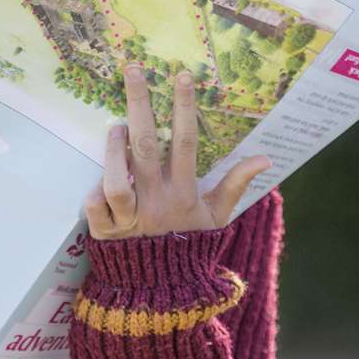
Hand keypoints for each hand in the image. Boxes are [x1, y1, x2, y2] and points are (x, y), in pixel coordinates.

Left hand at [84, 64, 271, 239]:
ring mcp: (129, 217)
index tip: (181, 75)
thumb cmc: (189, 246)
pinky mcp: (106, 232)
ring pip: (114, 180)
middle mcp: (155, 201)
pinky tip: (97, 180)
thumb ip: (235, 185)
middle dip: (138, 104)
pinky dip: (94, 193)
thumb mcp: (216, 217)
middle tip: (132, 69)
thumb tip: (265, 157)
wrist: (163, 289)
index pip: (186, 143)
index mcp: (184, 194)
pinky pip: (95, 206)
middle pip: (145, 147)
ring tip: (116, 127)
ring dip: (113, 150)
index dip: (184, 108)